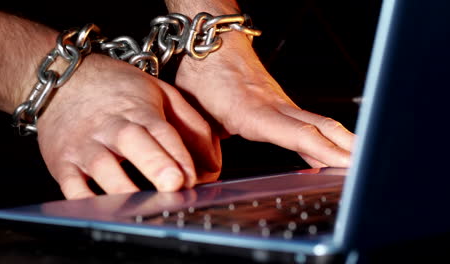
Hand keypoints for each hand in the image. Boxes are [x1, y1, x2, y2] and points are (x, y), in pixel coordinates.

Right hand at [36, 54, 220, 198]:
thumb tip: (213, 166)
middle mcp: (112, 127)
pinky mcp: (63, 162)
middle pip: (135, 142)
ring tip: (141, 208)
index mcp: (139, 110)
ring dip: (123, 188)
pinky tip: (101, 214)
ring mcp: (85, 145)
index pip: (163, 132)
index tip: (191, 178)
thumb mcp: (161, 93)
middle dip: (154, 163)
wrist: (62, 81)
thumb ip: (191, 125)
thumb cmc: (117, 90)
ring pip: (103, 166)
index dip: (178, 155)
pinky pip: (72, 185)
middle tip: (172, 185)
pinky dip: (84, 201)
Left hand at [174, 32, 354, 167]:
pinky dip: (325, 140)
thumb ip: (206, 146)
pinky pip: (309, 123)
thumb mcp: (198, 115)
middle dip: (347, 149)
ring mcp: (281, 103)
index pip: (297, 134)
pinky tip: (331, 155)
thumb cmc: (204, 77)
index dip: (323, 151)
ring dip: (343, 144)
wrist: (213, 45)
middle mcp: (274, 106)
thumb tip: (206, 171)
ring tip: (360, 164)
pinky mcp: (281, 102)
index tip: (344, 165)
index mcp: (252, 112)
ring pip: (320, 124)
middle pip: (321, 127)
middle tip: (367, 168)